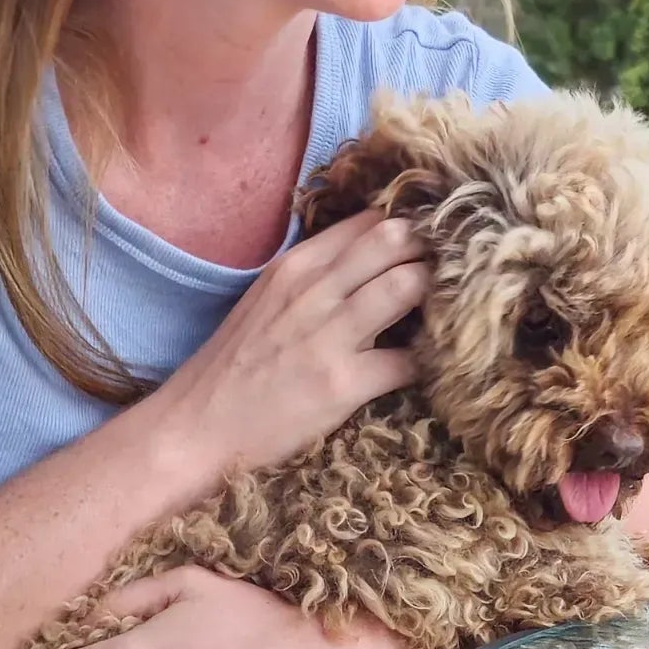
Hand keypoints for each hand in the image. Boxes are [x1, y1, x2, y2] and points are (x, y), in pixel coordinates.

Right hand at [142, 213, 430, 480]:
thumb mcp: (269, 298)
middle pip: (397, 240)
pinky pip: (410, 360)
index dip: (410, 228)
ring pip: (409, 286)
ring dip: (438, 298)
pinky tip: (431, 367)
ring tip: (448, 315)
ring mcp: (329, 335)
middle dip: (432, 253)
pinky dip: (430, 361)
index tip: (431, 246)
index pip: (370, 221)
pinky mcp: (344, 384)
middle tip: (451, 277)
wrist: (197, 428)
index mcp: (297, 265)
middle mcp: (314, 290)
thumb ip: (319, 273)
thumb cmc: (238, 364)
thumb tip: (380, 253)